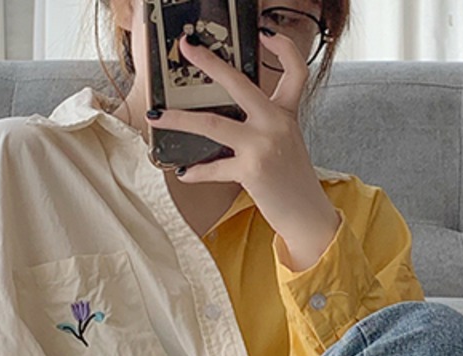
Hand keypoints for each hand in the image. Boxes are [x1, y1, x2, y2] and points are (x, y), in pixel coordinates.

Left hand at [154, 31, 341, 269]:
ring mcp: (263, 145)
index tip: (265, 33)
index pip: (295, 70)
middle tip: (187, 48)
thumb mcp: (286, 144)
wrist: (307, 215)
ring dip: (179, 119)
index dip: (284, 47)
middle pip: (240, 83)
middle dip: (210, 63)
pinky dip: (197, 172)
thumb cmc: (292, 182)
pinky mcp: (251, 170)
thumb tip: (226, 116)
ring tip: (155, 116)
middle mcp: (275, 123)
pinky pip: (214, 167)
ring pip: (212, 123)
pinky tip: (184, 174)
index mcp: (286, 114)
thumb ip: (264, 124)